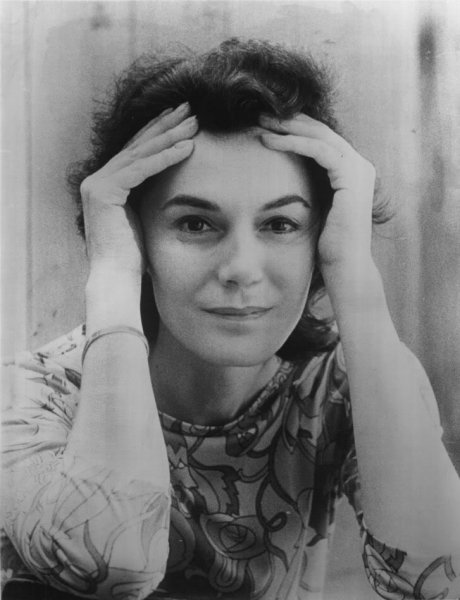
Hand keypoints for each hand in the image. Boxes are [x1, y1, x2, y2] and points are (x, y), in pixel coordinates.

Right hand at [80, 102, 197, 276]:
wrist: (116, 278)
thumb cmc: (133, 256)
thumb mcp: (142, 217)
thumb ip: (147, 195)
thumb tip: (169, 182)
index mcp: (105, 185)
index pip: (136, 152)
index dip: (159, 133)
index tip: (181, 119)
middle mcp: (97, 180)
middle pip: (138, 146)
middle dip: (166, 126)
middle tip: (191, 109)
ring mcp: (97, 184)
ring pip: (140, 153)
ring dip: (170, 136)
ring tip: (195, 123)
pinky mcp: (103, 192)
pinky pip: (141, 169)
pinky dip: (165, 158)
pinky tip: (187, 147)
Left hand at [258, 114, 375, 276]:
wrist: (344, 267)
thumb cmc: (326, 245)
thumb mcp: (315, 207)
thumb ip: (308, 187)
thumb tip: (280, 179)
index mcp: (351, 172)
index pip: (321, 139)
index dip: (294, 128)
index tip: (266, 125)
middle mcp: (359, 166)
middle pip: (321, 131)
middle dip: (289, 121)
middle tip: (259, 114)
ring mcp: (359, 169)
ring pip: (320, 136)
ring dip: (288, 127)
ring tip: (261, 124)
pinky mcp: (352, 176)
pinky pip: (320, 150)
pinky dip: (294, 143)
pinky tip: (270, 142)